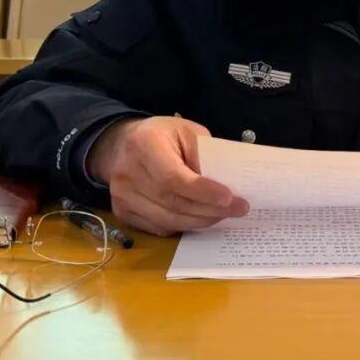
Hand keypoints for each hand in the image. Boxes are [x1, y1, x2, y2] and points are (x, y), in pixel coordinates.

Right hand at [88, 116, 248, 235]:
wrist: (123, 144)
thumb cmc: (162, 136)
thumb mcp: (187, 131)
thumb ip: (204, 154)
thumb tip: (223, 184)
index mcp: (144, 144)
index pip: (173, 178)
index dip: (202, 192)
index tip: (229, 198)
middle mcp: (127, 172)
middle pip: (172, 202)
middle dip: (209, 210)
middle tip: (238, 209)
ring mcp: (121, 196)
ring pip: (167, 220)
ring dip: (199, 221)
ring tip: (222, 215)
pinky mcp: (122, 212)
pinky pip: (158, 227)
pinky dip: (183, 226)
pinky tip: (199, 217)